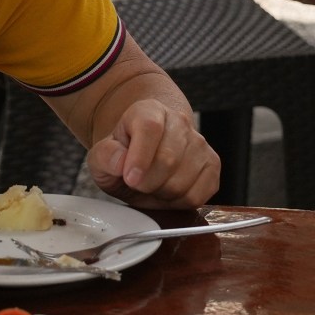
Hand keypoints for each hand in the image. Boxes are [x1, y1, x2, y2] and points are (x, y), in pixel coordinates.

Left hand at [87, 99, 220, 208]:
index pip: (149, 128)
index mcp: (149, 111)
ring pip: (182, 182)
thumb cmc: (125, 154)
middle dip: (147, 183)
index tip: (130, 178)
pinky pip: (197, 196)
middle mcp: (179, 122)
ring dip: (162, 194)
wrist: (146, 153)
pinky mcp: (212, 165)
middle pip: (168, 160)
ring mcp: (199, 143)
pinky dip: (179, 203)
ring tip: (153, 185)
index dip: (140, 157)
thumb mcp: (103, 155)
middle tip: (136, 183)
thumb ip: (106, 156)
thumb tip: (120, 163)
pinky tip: (168, 192)